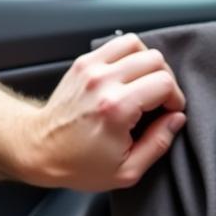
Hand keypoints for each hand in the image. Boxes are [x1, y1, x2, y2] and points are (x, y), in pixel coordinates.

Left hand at [25, 33, 186, 190]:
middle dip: (165, 81)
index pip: (164, 84)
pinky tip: (128, 76)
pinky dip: (129, 56)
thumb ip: (158, 144)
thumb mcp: (126, 171)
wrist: (39, 149)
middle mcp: (103, 82)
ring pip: (138, 45)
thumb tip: (176, 119)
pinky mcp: (83, 63)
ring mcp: (91, 69)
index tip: (169, 112)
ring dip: (148, 64)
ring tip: (145, 85)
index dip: (175, 99)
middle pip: (155, 60)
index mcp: (116, 108)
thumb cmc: (78, 164)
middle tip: (159, 101)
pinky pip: (118, 44)